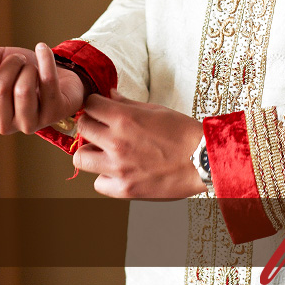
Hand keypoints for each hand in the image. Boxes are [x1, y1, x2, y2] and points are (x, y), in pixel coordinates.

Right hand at [0, 42, 85, 134]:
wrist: (60, 82)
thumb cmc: (24, 74)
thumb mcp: (1, 63)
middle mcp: (3, 123)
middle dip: (11, 64)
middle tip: (19, 59)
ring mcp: (29, 123)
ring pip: (23, 90)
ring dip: (28, 68)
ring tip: (31, 66)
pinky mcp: (53, 114)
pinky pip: (48, 82)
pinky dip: (45, 59)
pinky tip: (42, 48)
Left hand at [72, 90, 205, 199]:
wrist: (202, 160)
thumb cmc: (182, 132)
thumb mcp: (155, 110)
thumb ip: (127, 104)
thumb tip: (109, 96)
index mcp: (124, 119)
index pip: (90, 105)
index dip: (94, 104)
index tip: (99, 107)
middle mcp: (116, 143)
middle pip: (82, 128)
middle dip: (90, 124)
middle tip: (100, 126)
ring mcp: (118, 168)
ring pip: (81, 157)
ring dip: (91, 151)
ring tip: (105, 150)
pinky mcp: (124, 189)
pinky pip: (98, 183)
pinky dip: (106, 176)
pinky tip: (119, 170)